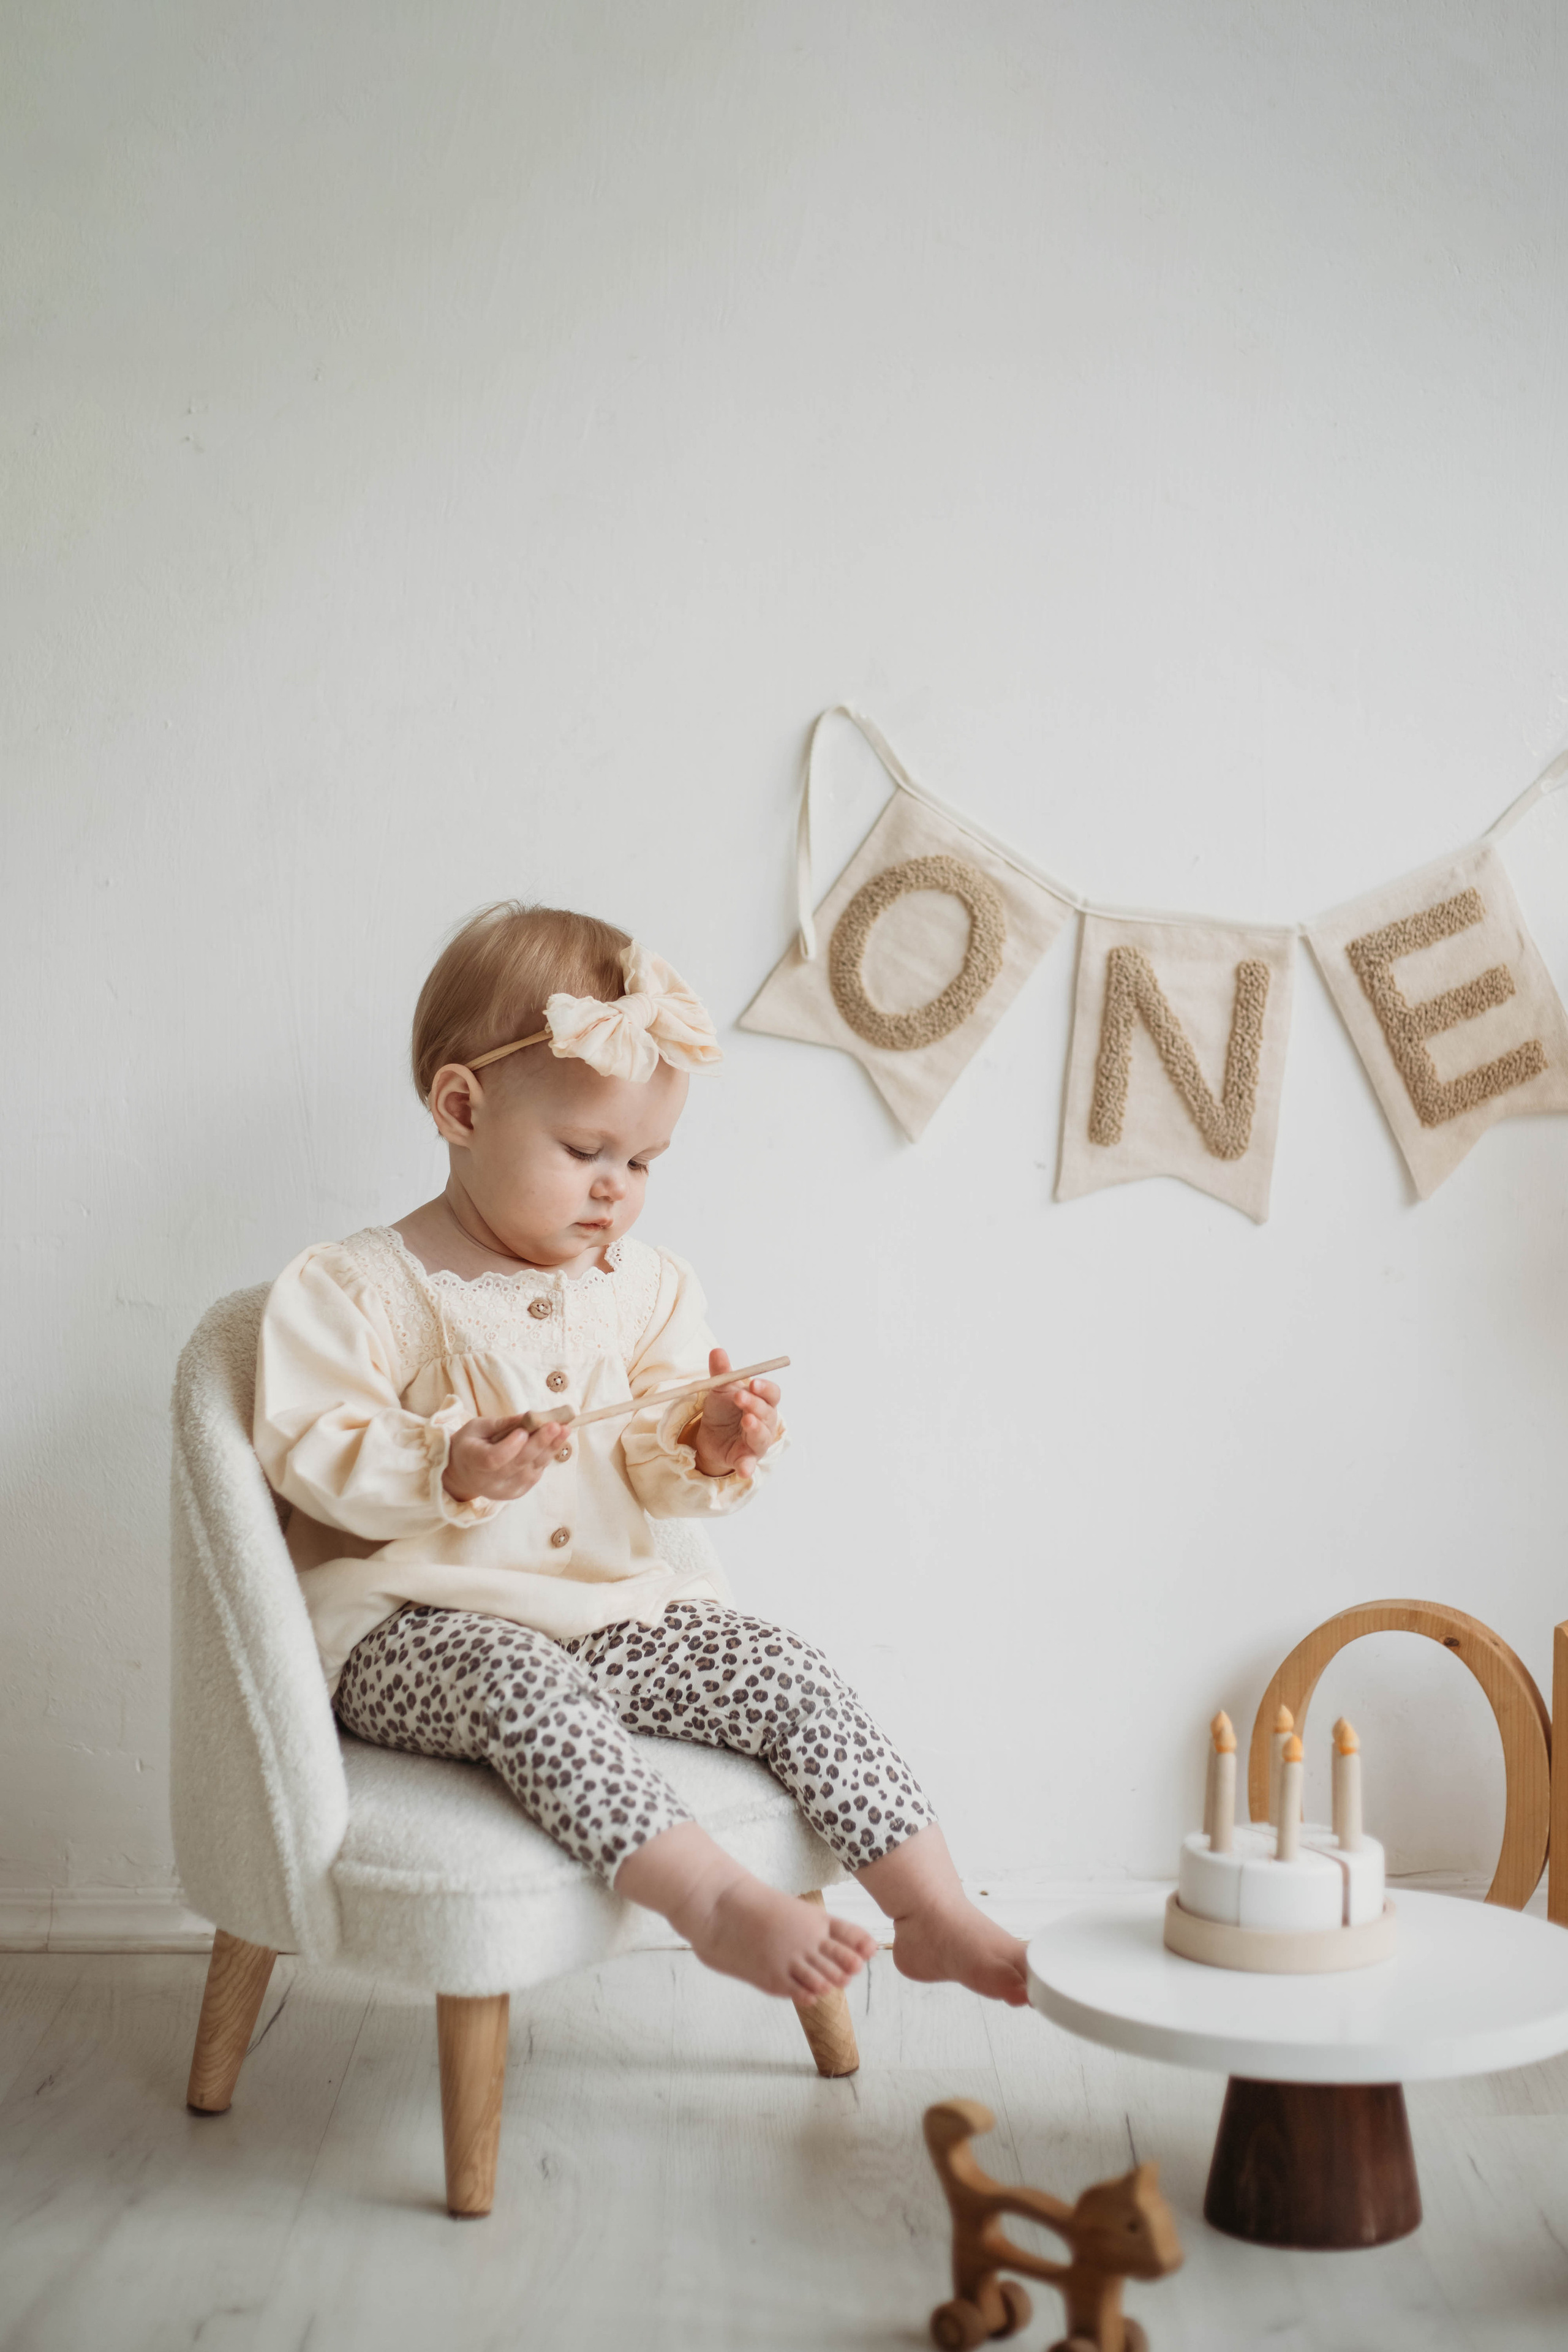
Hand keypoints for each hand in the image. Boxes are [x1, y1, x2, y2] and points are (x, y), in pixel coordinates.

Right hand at [443, 1414, 569, 1505]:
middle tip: (556, 1425)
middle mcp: (488, 1481)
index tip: (523, 1431)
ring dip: (550, 1449)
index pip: (493, 1459)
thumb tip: (529, 1417)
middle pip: (518, 1463)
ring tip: (564, 1430)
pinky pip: (535, 1474)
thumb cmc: (471, 1444)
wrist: (464, 1474)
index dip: (510, 1446)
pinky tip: (556, 1441)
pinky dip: (546, 1457)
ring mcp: (504, 1490)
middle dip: (539, 1443)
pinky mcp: (516, 1492)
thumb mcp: (478, 1427)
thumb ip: (502, 1424)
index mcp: (473, 1461)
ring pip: (531, 1470)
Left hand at [692, 1348, 781, 1479]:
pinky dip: (747, 1467)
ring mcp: (756, 1443)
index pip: (771, 1394)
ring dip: (755, 1428)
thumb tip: (717, 1351)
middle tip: (740, 1396)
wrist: (709, 1436)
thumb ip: (721, 1373)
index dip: (765, 1388)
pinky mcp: (745, 1459)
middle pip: (767, 1413)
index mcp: (762, 1402)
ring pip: (761, 1436)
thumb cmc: (723, 1410)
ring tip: (747, 1421)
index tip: (753, 1383)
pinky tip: (744, 1470)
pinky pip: (748, 1464)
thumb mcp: (719, 1390)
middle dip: (755, 1404)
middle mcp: (765, 1423)